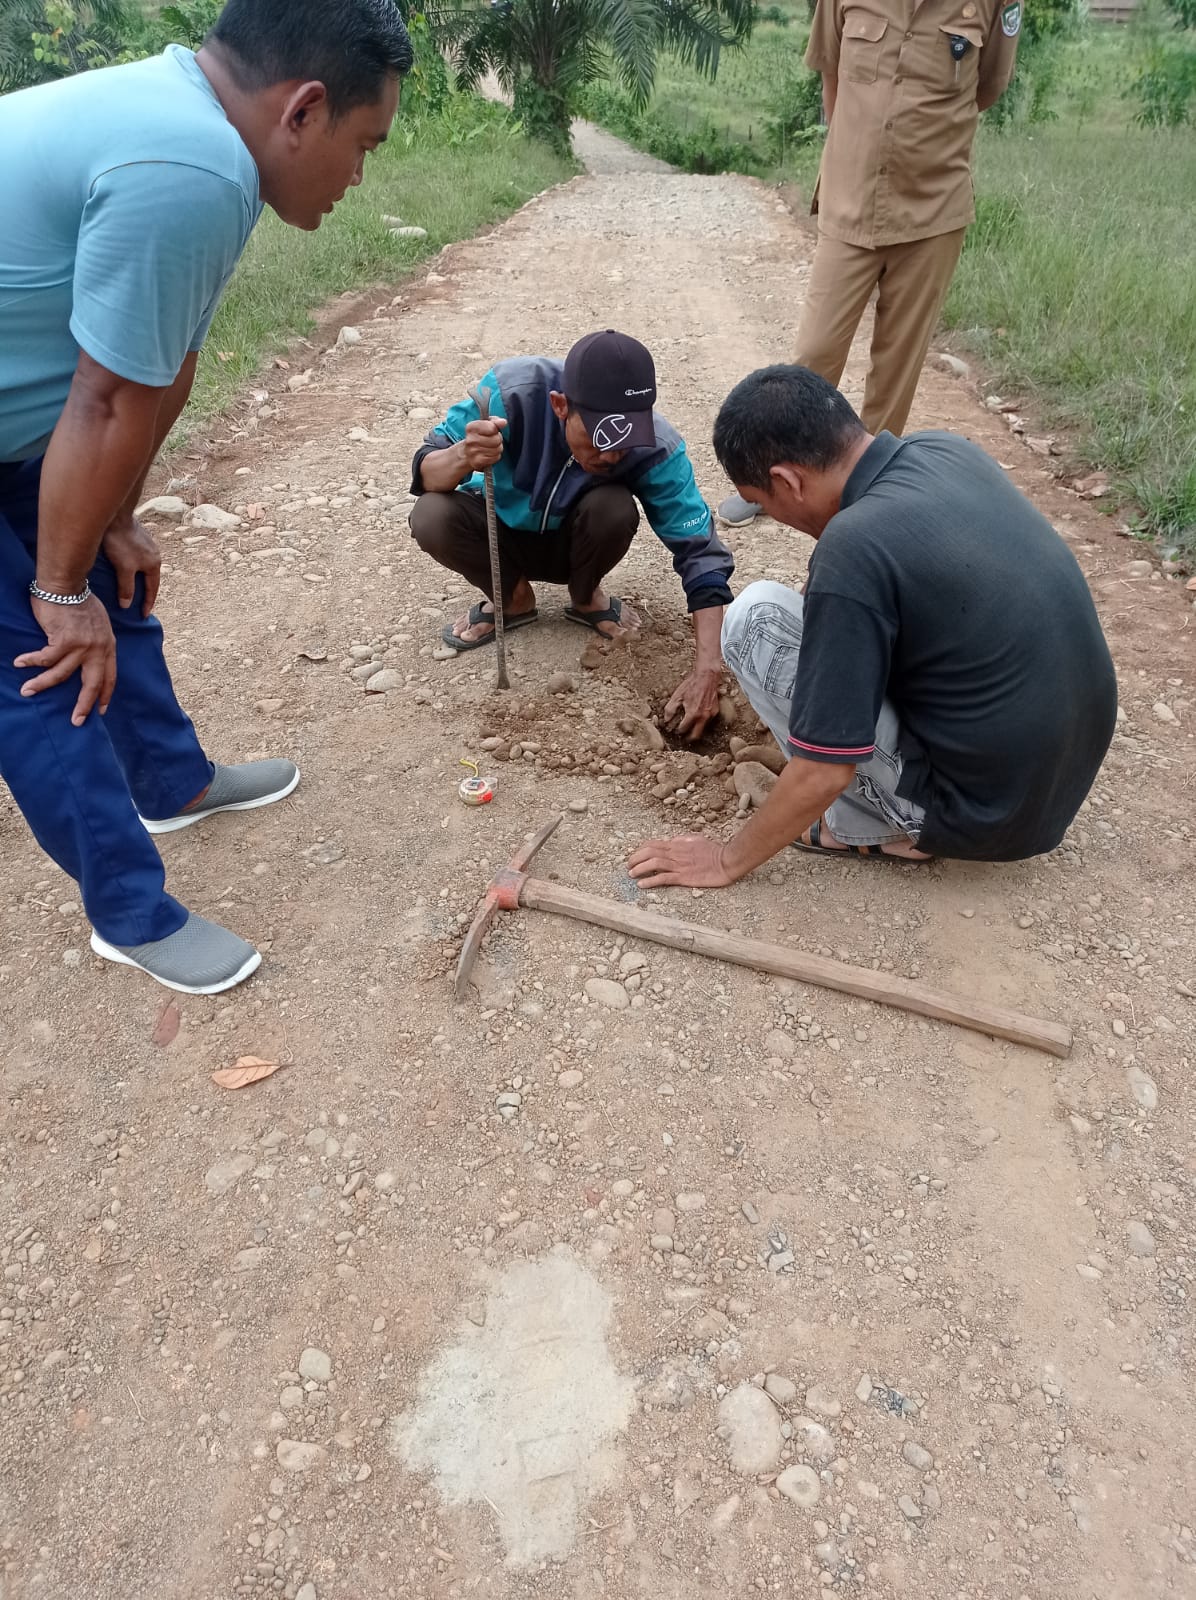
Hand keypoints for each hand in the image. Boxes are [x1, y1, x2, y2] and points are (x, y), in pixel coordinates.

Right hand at [15, 595, 115, 724]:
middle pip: (92, 684)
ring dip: (41, 684)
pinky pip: (45, 658)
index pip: (110, 676)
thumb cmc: (79, 600)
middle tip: (76, 721)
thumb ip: (96, 641)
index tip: (101, 710)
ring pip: (60, 674)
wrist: (67, 584)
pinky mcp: (64, 641)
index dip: (105, 694)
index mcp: (108, 645)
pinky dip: (30, 661)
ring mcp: (82, 646)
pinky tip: (19, 663)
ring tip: (27, 692)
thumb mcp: (98, 623)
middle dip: (84, 705)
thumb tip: (87, 655)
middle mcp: (98, 649)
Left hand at [102, 515, 161, 615]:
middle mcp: (155, 556)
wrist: (116, 515)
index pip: (152, 590)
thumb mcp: (124, 568)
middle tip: (138, 604)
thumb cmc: (120, 541)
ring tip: (131, 587)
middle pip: (150, 579)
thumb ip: (126, 588)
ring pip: (143, 569)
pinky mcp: (138, 538)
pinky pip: (137, 559)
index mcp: (154, 565)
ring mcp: (147, 546)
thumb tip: (127, 605)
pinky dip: (133, 569)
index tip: (143, 616)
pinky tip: (125, 568)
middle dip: (145, 592)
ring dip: (138, 579)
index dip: (148, 604)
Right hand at [462, 417, 506, 471]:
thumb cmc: (480, 436)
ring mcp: (473, 452)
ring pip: (497, 449)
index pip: (492, 427)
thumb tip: (503, 422)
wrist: (467, 453)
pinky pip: (495, 457)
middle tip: (492, 440)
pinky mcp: (478, 462)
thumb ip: (495, 421)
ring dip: (498, 448)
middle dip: (498, 439)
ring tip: (491, 447)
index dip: (495, 429)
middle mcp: (470, 440)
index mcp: (471, 427)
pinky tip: (489, 454)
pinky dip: (495, 456)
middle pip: (496, 439)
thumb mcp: (485, 424)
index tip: (492, 430)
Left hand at [628, 833, 735, 888]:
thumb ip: (682, 840)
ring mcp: (679, 865)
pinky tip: (642, 885)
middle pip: (649, 852)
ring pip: (653, 863)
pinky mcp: (684, 877)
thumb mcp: (696, 840)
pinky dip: (650, 881)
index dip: (640, 849)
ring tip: (631, 874)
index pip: (653, 844)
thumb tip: (672, 841)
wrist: (727, 861)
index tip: (634, 856)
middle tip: (629, 866)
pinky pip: (663, 878)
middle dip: (635, 858)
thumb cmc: (714, 851)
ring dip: (639, 869)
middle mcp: (675, 853)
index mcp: (677, 845)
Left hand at [662, 665, 721, 740]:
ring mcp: (711, 714)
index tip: (675, 730)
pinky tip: (697, 717)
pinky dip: (702, 721)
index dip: (678, 731)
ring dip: (696, 729)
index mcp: (693, 714)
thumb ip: (670, 709)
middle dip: (689, 738)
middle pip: (696, 735)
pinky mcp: (715, 711)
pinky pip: (708, 721)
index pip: (684, 729)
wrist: (707, 677)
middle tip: (683, 738)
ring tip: (689, 727)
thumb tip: (666, 719)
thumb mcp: (677, 695)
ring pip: (703, 728)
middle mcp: (703, 716)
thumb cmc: (691, 685)